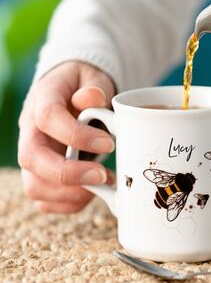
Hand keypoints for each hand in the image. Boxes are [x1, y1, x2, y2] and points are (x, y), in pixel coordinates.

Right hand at [18, 61, 115, 212]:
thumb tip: (93, 98)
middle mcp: (31, 131)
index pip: (47, 118)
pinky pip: (45, 200)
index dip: (76, 135)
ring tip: (105, 183)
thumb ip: (92, 88)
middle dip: (69, 174)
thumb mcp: (91, 78)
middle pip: (32, 159)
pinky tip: (94, 191)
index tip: (108, 145)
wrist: (71, 95)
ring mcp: (35, 155)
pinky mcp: (42, 173)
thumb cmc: (83, 87)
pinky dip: (70, 203)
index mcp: (43, 101)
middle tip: (104, 176)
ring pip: (35, 185)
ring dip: (71, 193)